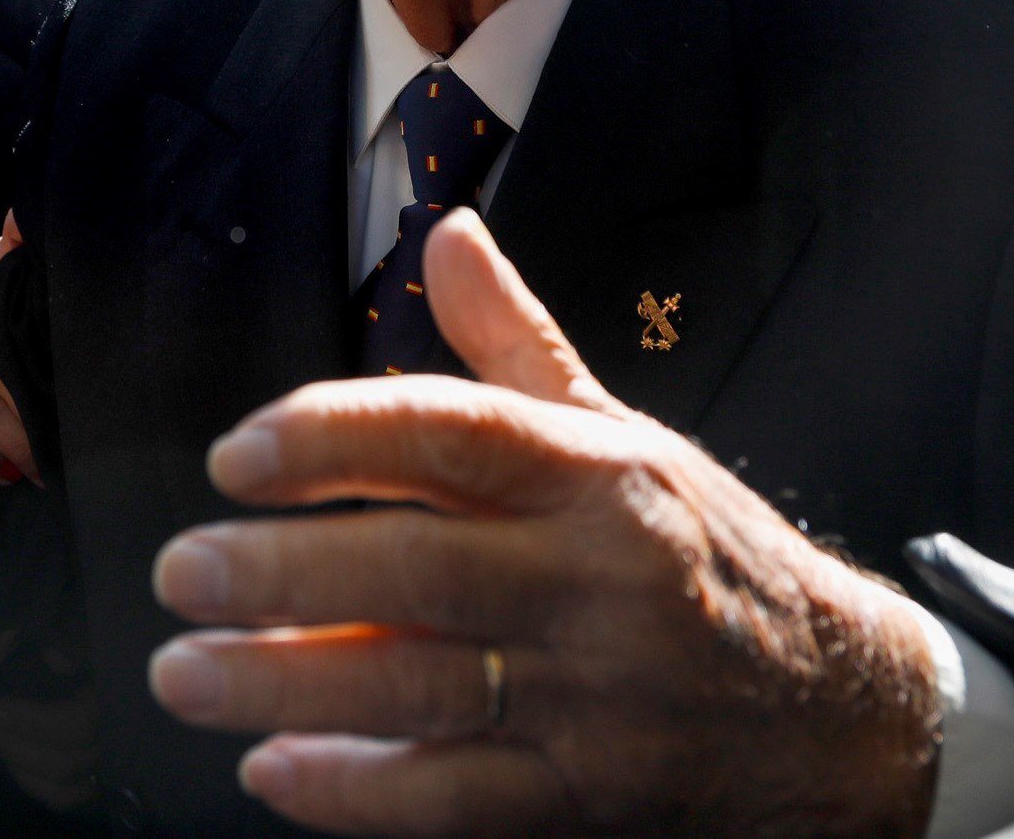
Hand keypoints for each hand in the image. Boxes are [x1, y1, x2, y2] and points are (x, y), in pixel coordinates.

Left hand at [148, 211, 941, 838]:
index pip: (455, 433)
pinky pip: (454, 800)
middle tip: (178, 570)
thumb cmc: (699, 554)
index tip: (236, 452)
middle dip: (280, 570)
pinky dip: (355, 790)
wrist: (835, 712)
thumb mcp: (624, 437)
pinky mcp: (586, 797)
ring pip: (419, 689)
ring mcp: (594, 697)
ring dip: (284, 682)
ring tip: (184, 670)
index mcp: (599, 475)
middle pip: (418, 567)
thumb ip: (515, 346)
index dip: (336, 436)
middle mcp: (598, 579)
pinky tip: (272, 767)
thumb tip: (444, 231)